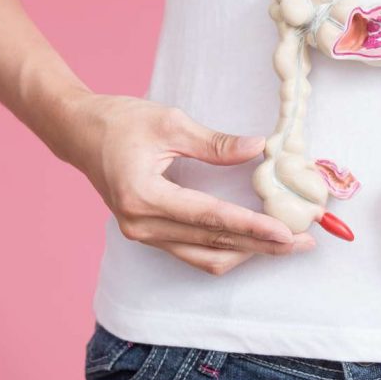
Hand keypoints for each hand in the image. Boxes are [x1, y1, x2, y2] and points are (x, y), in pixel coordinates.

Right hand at [60, 93, 314, 274]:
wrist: (78, 133)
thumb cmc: (120, 122)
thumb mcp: (170, 123)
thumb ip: (216, 143)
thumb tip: (259, 148)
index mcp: (144, 195)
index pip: (210, 218)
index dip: (252, 226)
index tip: (286, 232)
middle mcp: (142, 224)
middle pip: (213, 244)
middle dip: (262, 246)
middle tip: (302, 242)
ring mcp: (143, 234)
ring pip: (205, 257)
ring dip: (248, 253)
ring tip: (286, 245)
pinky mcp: (148, 234)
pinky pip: (193, 253)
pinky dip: (226, 250)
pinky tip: (254, 242)